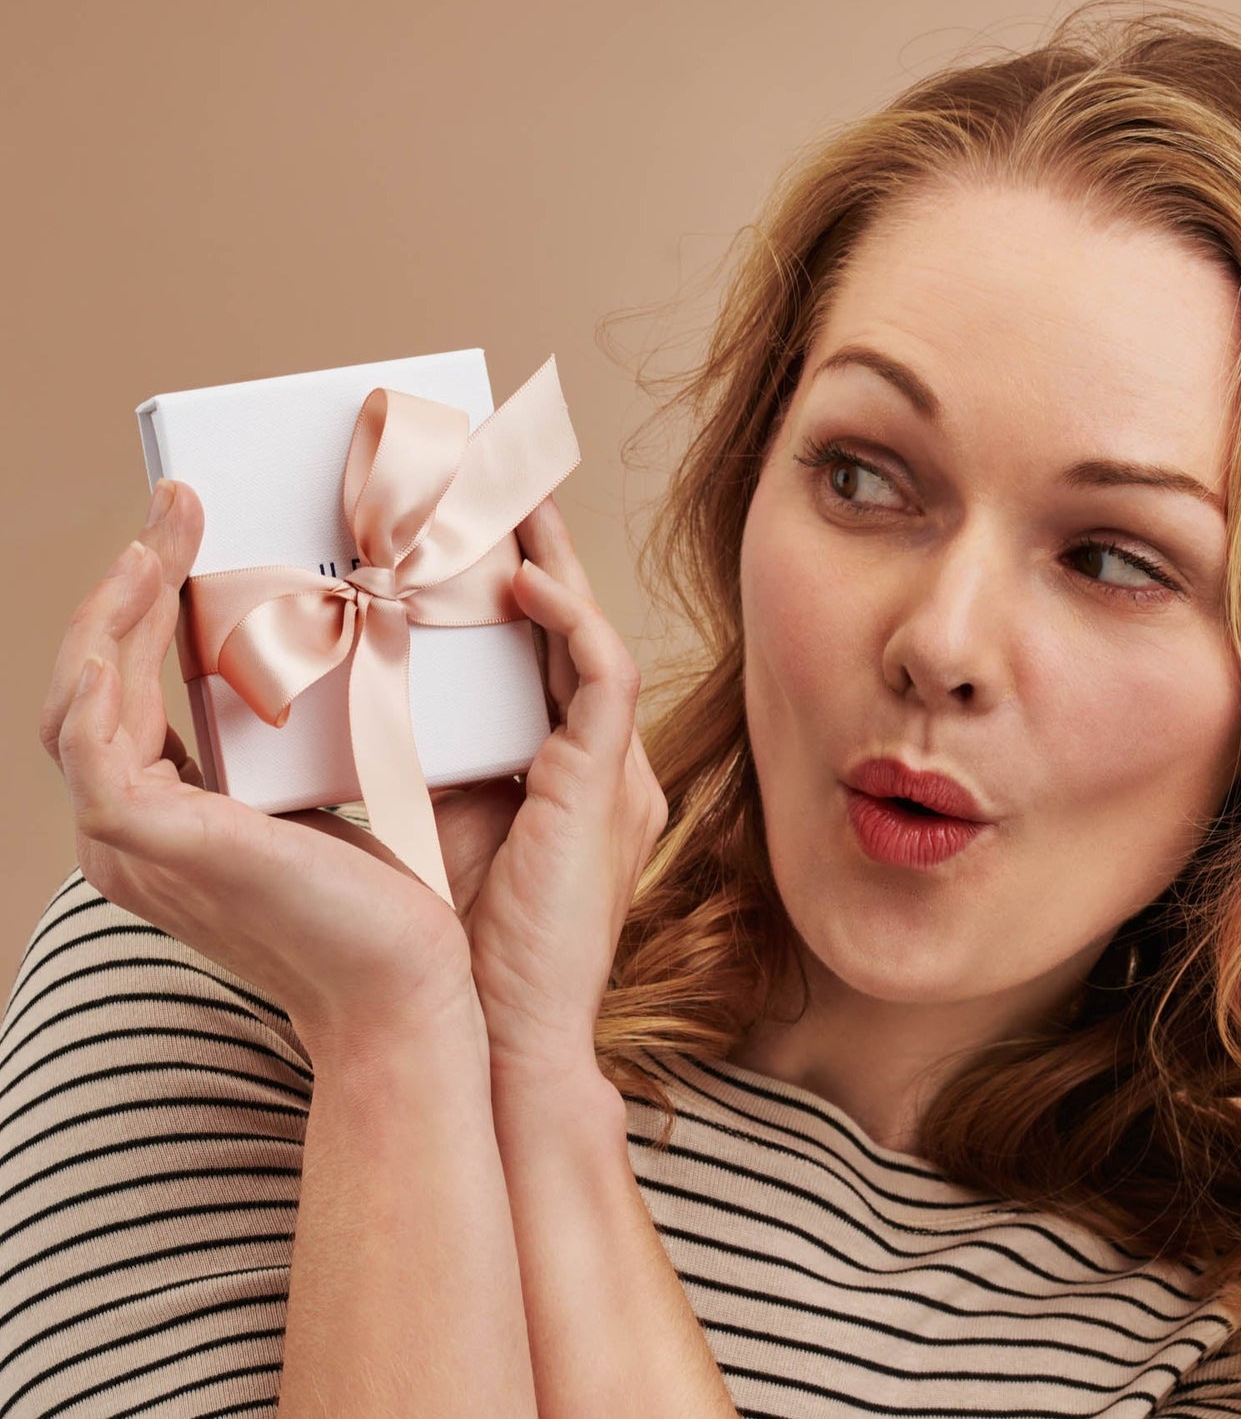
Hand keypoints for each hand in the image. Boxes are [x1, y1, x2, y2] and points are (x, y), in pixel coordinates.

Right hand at [37, 480, 481, 1059]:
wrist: (407, 984)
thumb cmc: (383, 898)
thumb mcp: (321, 790)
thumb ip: (285, 734)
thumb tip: (310, 642)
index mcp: (167, 823)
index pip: (122, 699)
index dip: (141, 611)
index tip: (188, 533)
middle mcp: (130, 836)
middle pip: (88, 686)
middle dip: (124, 588)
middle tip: (176, 504)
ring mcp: (130, 845)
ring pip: (80, 699)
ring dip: (113, 603)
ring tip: (165, 526)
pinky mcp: (153, 843)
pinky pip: (97, 741)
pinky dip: (107, 664)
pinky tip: (144, 595)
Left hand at [428, 496, 667, 1079]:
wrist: (503, 1041)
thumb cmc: (465, 947)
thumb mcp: (437, 826)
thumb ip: (422, 756)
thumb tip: (355, 688)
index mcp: (563, 774)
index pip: (534, 656)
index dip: (504, 587)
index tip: (457, 527)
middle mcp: (598, 761)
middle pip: (565, 627)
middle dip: (531, 547)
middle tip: (485, 472)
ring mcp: (612, 771)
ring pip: (588, 634)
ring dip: (548, 560)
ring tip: (502, 489)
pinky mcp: (609, 784)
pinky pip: (603, 676)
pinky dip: (566, 619)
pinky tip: (520, 578)